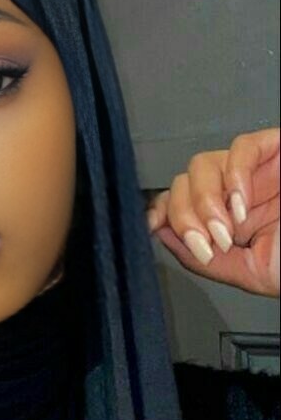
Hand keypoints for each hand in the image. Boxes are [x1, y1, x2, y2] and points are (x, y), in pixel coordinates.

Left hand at [145, 128, 279, 297]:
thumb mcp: (250, 272)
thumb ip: (207, 260)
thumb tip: (164, 237)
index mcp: (230, 220)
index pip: (181, 201)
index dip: (162, 209)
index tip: (151, 225)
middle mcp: (239, 191)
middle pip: (185, 181)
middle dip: (185, 214)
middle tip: (207, 241)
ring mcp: (258, 169)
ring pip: (205, 163)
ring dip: (207, 200)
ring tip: (228, 229)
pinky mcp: (278, 148)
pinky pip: (242, 147)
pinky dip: (235, 175)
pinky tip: (243, 204)